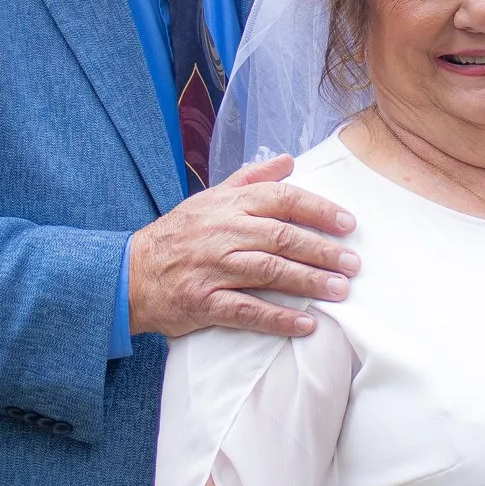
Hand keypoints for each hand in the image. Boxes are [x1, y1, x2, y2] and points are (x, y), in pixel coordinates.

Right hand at [129, 156, 358, 338]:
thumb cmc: (179, 234)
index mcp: (228, 205)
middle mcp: (223, 233)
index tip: (348, 224)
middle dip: (322, 250)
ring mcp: (213, 268)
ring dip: (308, 282)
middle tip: (353, 263)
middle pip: (281, 237)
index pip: (281, 200)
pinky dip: (278, 319)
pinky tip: (306, 324)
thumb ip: (250, 179)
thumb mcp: (210, 198)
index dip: (318, 210)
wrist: (131, 273)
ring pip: (269, 272)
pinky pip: (247, 312)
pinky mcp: (204, 302)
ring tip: (339, 291)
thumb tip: (288, 160)